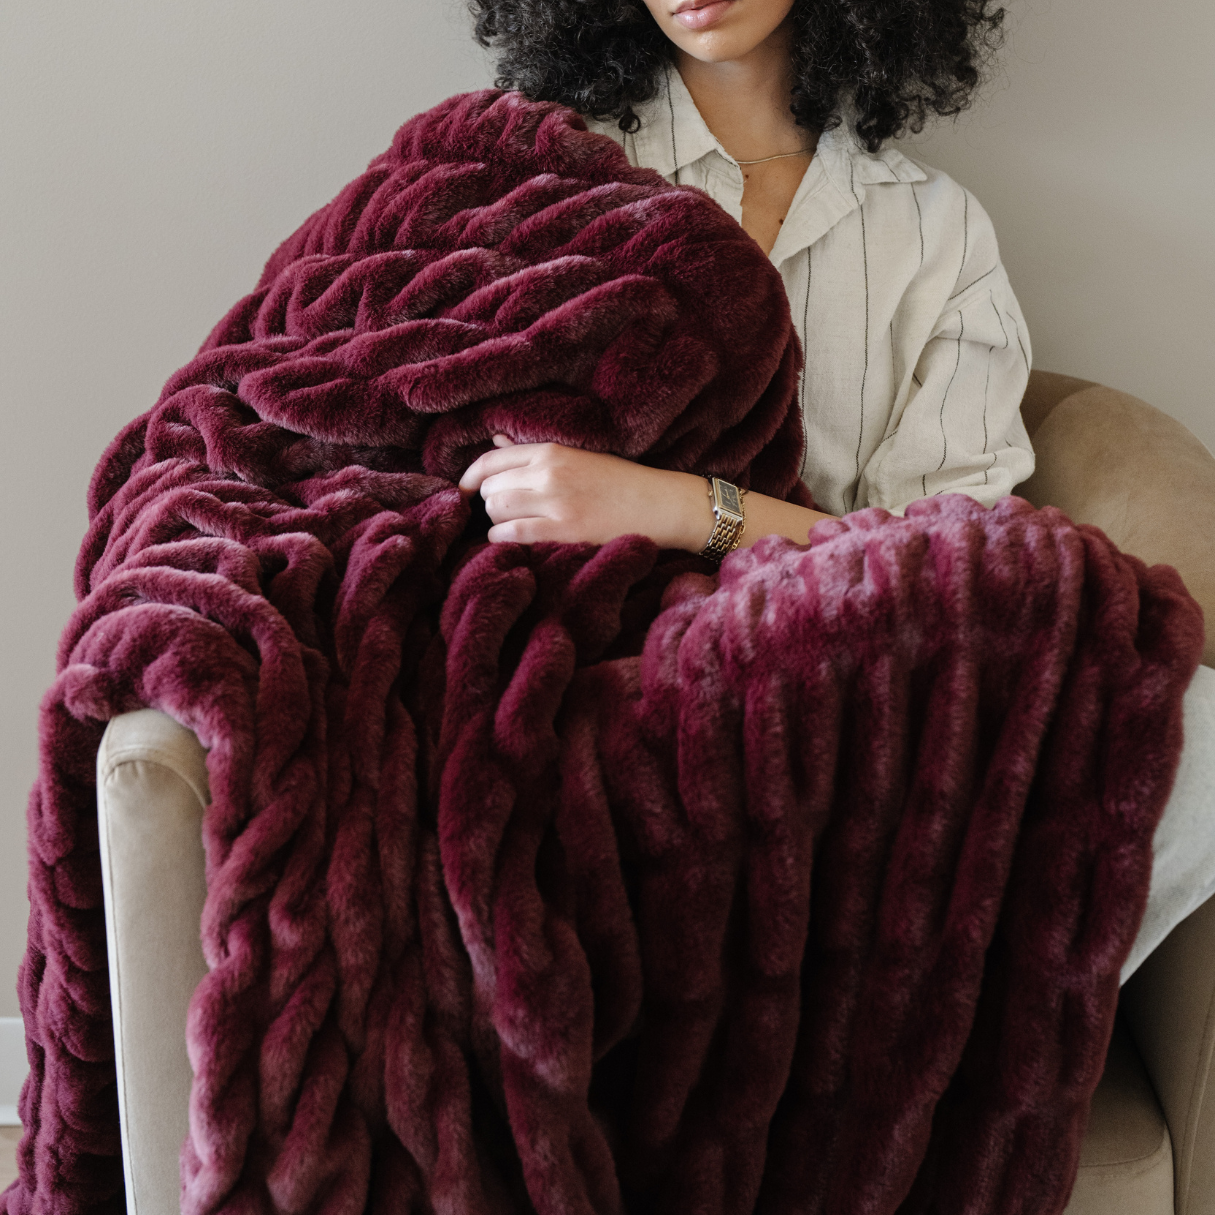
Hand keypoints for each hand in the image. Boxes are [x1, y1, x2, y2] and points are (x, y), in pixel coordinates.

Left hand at [458, 436, 710, 548]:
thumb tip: (496, 440)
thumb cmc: (620, 481)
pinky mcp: (564, 531)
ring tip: (510, 524)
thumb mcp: (578, 455)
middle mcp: (549, 474)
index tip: (462, 489)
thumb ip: (533, 451)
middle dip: (489, 501)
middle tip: (502, 510)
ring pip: (496, 511)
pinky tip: (509, 539)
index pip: (491, 459)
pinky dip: (502, 539)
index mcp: (551, 451)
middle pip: (490, 488)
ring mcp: (555, 503)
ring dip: (496, 521)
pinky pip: (512, 535)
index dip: (469, 476)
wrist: (659, 504)